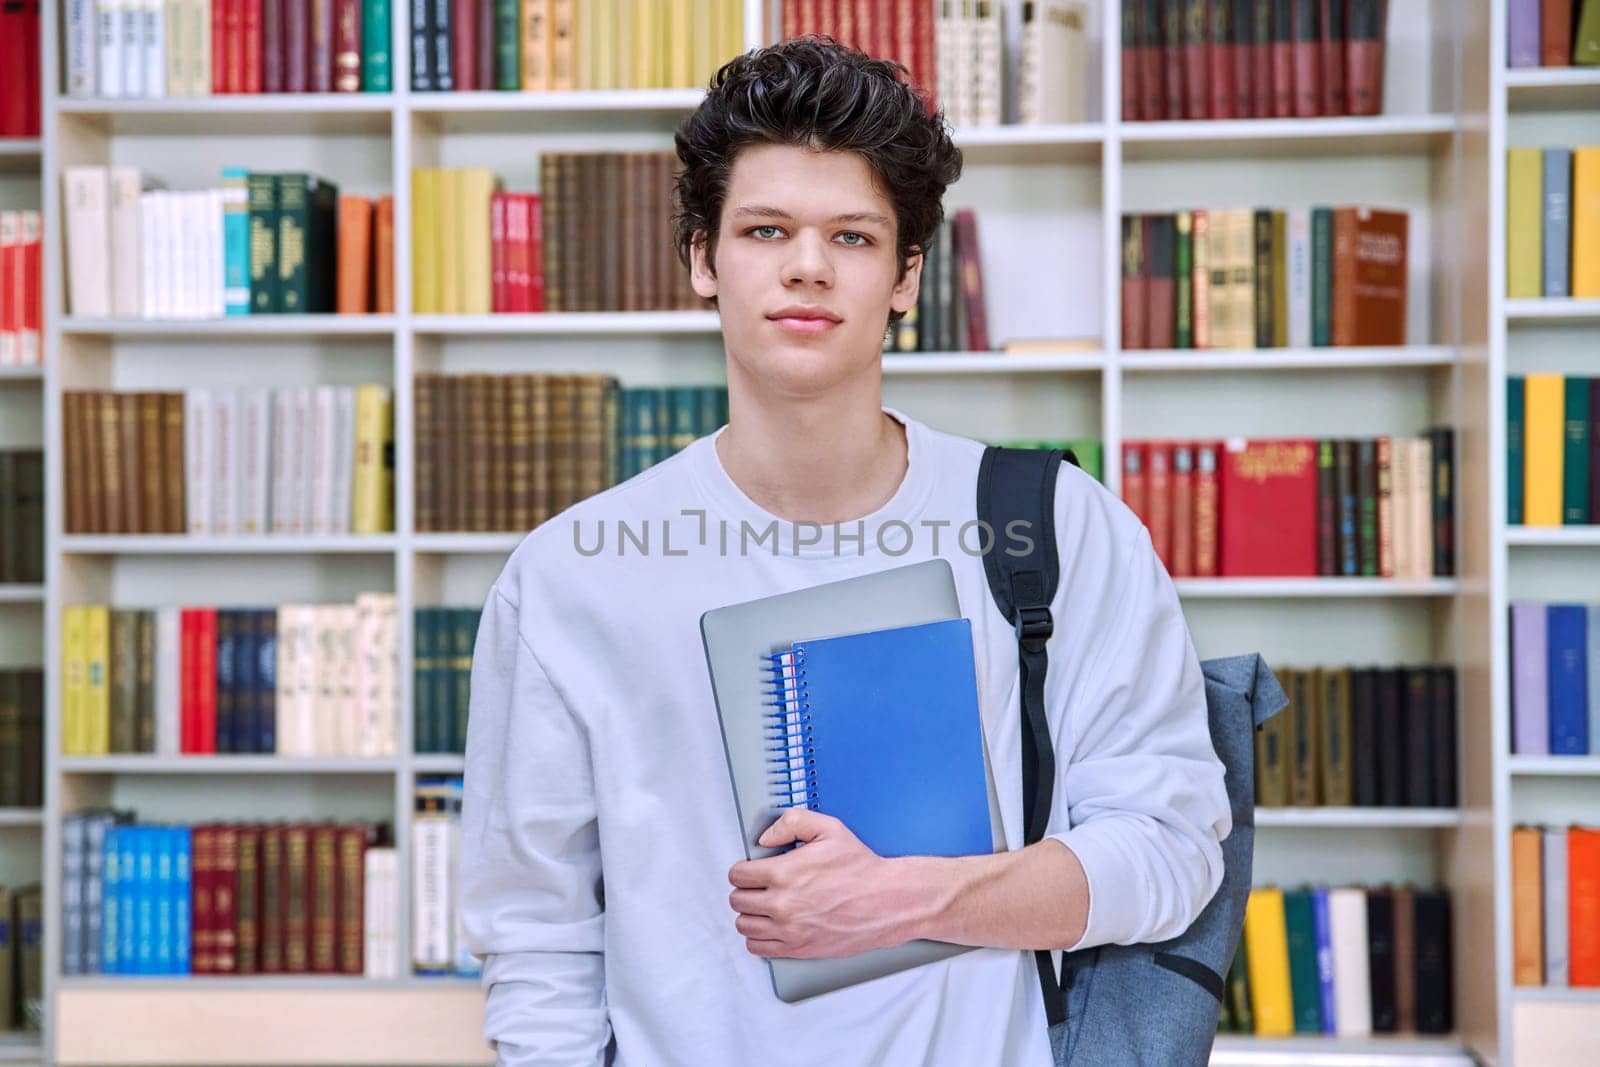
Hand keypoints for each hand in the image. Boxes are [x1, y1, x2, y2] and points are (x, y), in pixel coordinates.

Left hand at [727, 808, 916, 959]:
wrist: (887, 902)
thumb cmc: (861, 868)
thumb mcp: (829, 829)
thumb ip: (792, 823)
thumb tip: (765, 838)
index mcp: (784, 873)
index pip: (737, 876)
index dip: (742, 869)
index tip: (750, 869)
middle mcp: (782, 905)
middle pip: (737, 901)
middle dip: (745, 890)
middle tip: (759, 886)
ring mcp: (789, 930)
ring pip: (744, 925)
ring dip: (750, 914)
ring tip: (764, 906)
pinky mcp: (798, 949)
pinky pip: (758, 947)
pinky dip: (759, 937)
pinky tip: (770, 926)